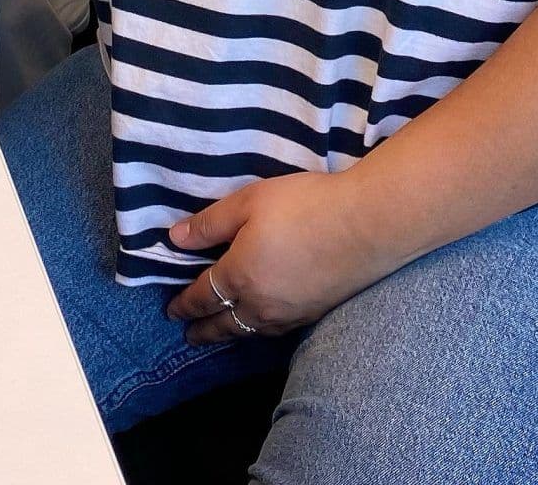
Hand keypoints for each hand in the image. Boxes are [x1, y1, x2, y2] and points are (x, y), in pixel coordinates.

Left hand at [162, 170, 395, 344]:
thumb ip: (210, 223)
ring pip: (249, 332)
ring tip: (220, 333)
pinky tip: (260, 325)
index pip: (202, 296)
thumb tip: (175, 239)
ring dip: (229, 334)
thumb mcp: (249, 202)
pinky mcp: (313, 313)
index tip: (171, 311)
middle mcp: (259, 304)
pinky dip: (257, 332)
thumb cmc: (304, 206)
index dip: (184, 305)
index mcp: (238, 275)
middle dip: (202, 331)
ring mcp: (289, 314)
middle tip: (189, 335)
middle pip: (223, 324)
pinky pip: (274, 331)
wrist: (366, 225)